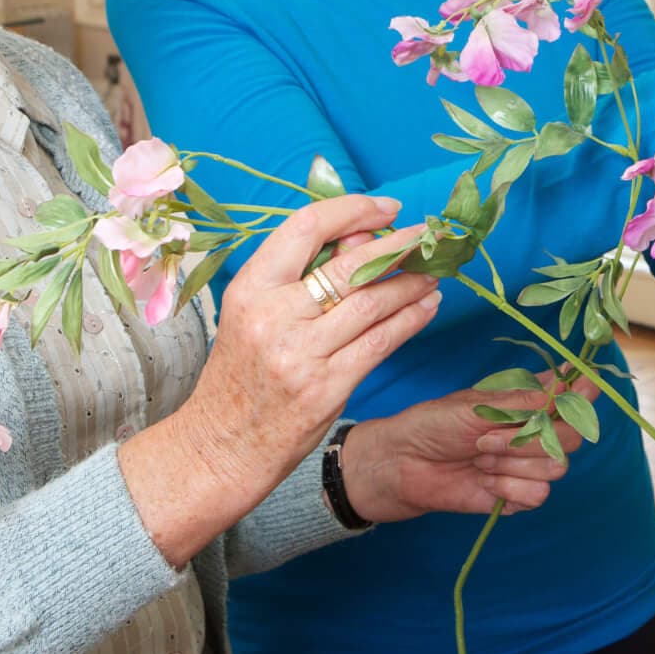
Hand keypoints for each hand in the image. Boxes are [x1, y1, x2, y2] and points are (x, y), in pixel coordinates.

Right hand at [119, 195, 439, 565]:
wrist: (220, 446)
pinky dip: (410, 320)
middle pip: (348, 266)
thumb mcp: (255, 314)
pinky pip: (380, 343)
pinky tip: (427, 307)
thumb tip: (363, 237)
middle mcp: (273, 315)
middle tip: (426, 236)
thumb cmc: (241, 375)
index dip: (352, 210)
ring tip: (434, 272)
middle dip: (396, 246)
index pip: (305, 227)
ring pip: (371, 304)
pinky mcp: (326, 387)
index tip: (386, 208)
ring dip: (411, 283)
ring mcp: (301, 354)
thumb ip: (302, 276)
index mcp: (250, 287)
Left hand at [342, 369, 597, 521]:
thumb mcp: (476, 406)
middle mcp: (532, 432)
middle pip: (572, 436)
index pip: (572, 394)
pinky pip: (537, 495)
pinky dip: (508, 487)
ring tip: (478, 458)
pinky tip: (483, 481)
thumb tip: (569, 386)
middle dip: (531, 438)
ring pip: (556, 467)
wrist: (402, 465)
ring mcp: (526, 465)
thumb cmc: (432, 424)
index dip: (584, 392)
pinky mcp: (516, 495)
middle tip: (486, 437)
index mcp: (525, 401)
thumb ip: (525, 402)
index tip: (583, 388)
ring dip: (513, 463)